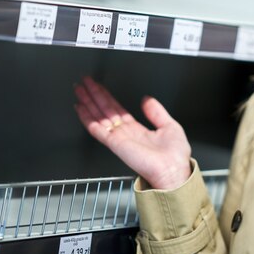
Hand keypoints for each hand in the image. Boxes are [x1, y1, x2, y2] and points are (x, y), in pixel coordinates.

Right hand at [74, 77, 191, 189]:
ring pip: (98, 116)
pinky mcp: (115, 143)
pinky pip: (97, 129)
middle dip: (94, 95)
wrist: (173, 171)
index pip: (117, 109)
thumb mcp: (169, 126)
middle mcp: (125, 133)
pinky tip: (80, 108)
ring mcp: (118, 138)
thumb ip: (156, 112)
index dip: (107, 97)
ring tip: (79, 89)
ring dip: (88, 102)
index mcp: (137, 130)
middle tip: (84, 82)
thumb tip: (147, 99)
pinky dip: (87, 118)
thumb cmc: (174, 156)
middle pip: (105, 110)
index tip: (99, 87)